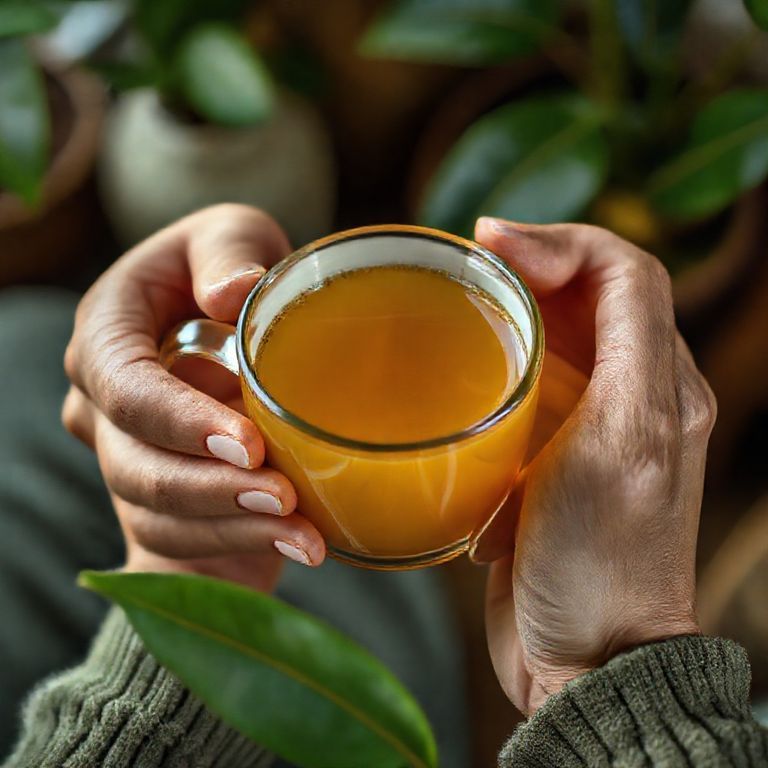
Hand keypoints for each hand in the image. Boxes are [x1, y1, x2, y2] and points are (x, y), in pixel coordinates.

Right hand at [62, 205, 325, 592]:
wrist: (234, 335)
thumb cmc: (231, 276)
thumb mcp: (232, 236)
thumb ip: (227, 252)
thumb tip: (231, 292)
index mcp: (110, 332)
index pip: (126, 387)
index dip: (181, 420)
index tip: (247, 443)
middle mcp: (102, 403)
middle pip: (136, 464)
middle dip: (211, 488)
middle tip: (283, 496)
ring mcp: (125, 456)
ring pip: (158, 513)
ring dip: (232, 526)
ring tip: (301, 532)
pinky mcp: (156, 497)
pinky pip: (180, 539)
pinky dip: (239, 545)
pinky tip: (297, 543)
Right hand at [474, 219, 714, 715]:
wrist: (584, 657)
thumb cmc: (601, 560)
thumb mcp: (626, 439)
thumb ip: (621, 340)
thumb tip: (556, 261)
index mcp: (661, 382)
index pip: (623, 269)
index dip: (558, 239)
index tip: (488, 241)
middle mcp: (634, 396)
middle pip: (586, 296)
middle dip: (527, 268)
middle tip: (464, 266)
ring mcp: (590, 429)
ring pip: (551, 340)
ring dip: (506, 315)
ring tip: (454, 307)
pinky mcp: (549, 459)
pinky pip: (524, 392)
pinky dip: (490, 370)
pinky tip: (455, 379)